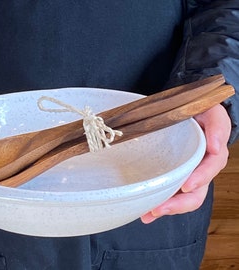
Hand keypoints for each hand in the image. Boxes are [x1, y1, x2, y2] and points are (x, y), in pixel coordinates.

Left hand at [141, 104, 230, 223]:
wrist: (191, 114)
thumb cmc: (202, 113)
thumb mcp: (213, 113)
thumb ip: (217, 126)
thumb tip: (215, 147)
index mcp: (212, 154)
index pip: (209, 169)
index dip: (200, 178)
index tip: (187, 185)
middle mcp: (201, 169)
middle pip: (196, 193)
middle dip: (178, 204)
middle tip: (158, 209)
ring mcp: (187, 175)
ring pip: (182, 198)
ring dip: (166, 208)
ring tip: (147, 215)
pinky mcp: (175, 176)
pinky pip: (170, 193)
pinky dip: (159, 203)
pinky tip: (145, 212)